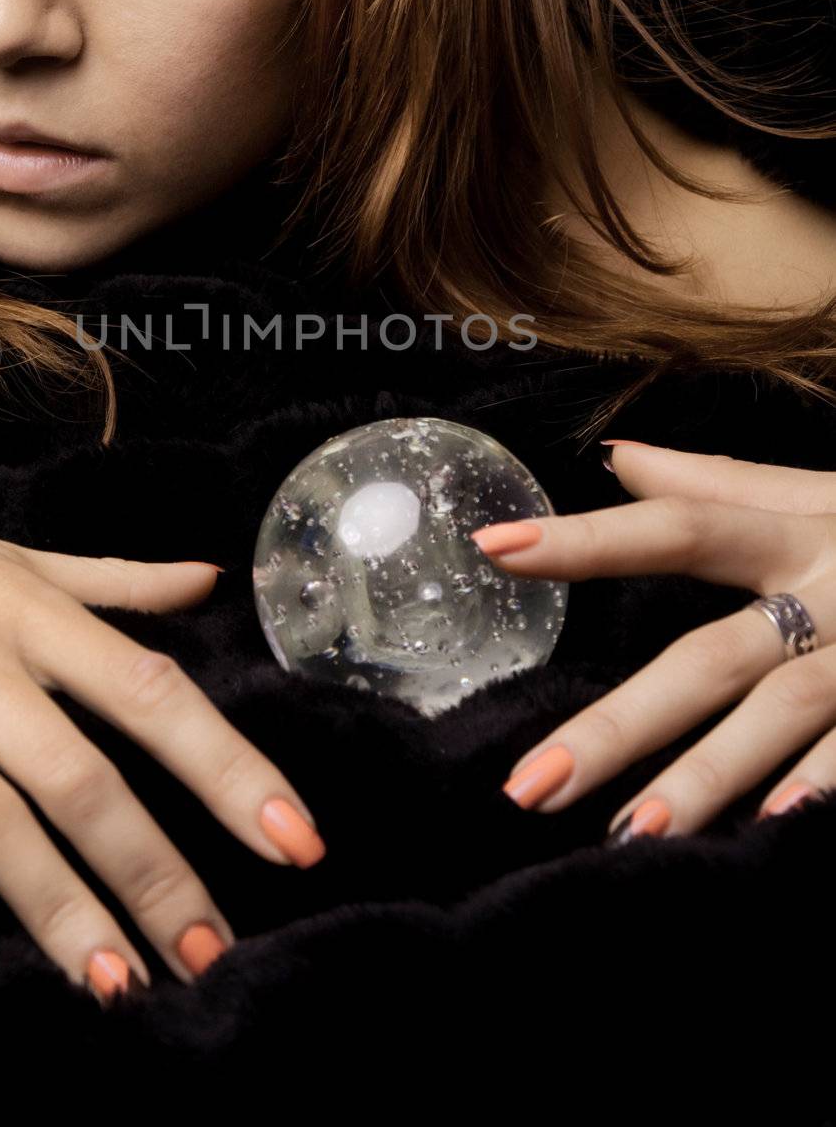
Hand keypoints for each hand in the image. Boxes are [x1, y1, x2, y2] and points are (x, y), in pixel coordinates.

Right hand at [0, 445, 324, 1003]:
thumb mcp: (11, 555)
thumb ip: (114, 580)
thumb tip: (209, 580)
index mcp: (31, 612)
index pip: (151, 694)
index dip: (228, 768)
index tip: (294, 838)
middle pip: (77, 778)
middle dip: (153, 872)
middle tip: (210, 954)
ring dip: (56, 907)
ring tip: (116, 985)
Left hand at [469, 440, 835, 843]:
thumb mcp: (820, 489)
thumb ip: (719, 481)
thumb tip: (618, 458)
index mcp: (795, 529)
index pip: (677, 525)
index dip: (587, 537)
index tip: (492, 547)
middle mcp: (830, 589)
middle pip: (709, 658)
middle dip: (618, 725)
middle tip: (528, 786)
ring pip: (780, 718)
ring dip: (707, 780)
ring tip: (629, 836)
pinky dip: (825, 785)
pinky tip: (776, 829)